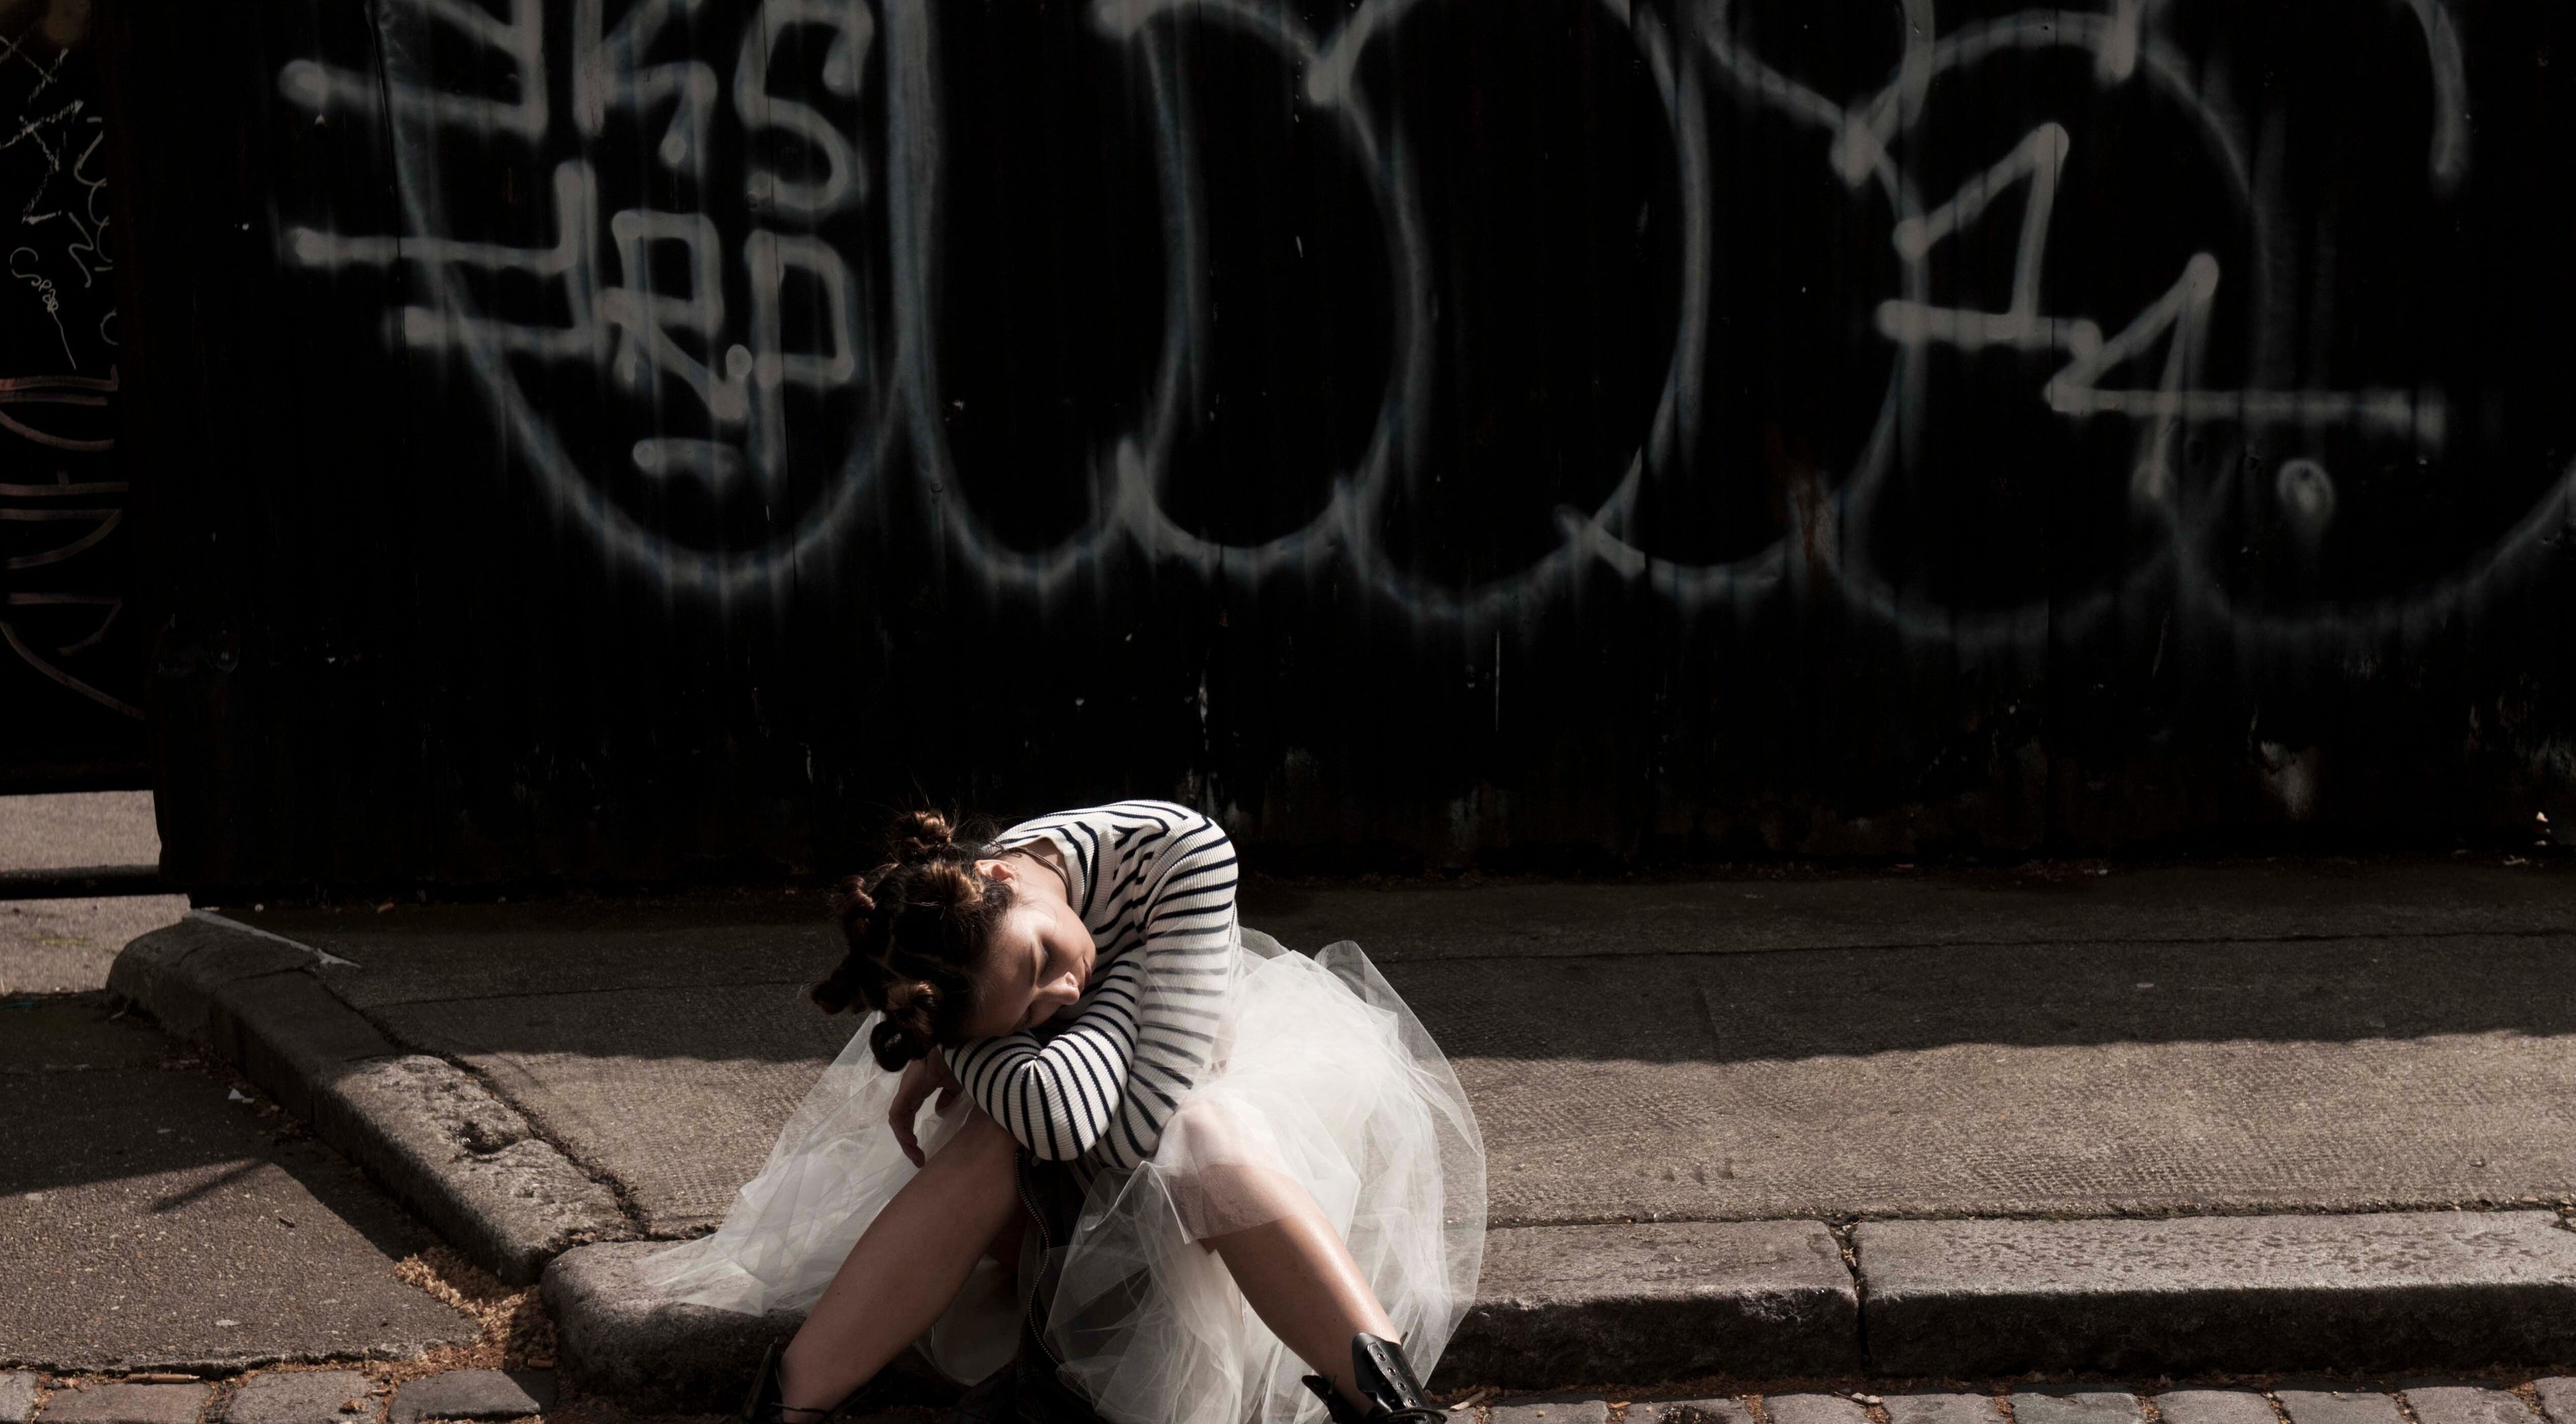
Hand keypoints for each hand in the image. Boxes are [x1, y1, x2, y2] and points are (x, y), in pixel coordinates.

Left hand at [889, 1046, 961, 1167]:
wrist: (954, 1047)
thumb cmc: (956, 1062)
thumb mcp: (954, 1084)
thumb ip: (948, 1097)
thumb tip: (940, 1112)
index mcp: (918, 1088)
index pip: (909, 1114)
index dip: (912, 1132)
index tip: (922, 1150)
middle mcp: (908, 1091)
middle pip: (902, 1120)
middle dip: (907, 1142)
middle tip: (918, 1159)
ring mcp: (905, 1091)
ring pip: (898, 1120)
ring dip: (904, 1139)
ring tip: (915, 1154)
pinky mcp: (906, 1092)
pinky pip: (898, 1115)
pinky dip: (902, 1129)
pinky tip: (911, 1142)